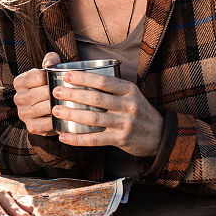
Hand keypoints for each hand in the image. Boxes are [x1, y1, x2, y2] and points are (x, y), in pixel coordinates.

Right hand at [12, 51, 62, 136]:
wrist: (49, 110)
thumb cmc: (50, 87)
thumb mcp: (49, 71)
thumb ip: (50, 61)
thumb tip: (50, 63)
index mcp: (20, 82)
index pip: (36, 76)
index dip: (50, 77)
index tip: (61, 78)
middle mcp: (19, 98)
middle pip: (41, 92)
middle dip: (57, 92)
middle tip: (70, 92)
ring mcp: (24, 113)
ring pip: (44, 108)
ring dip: (58, 105)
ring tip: (71, 103)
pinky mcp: (31, 126)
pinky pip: (45, 123)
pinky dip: (57, 120)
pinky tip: (65, 116)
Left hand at [49, 68, 163, 156]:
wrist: (160, 135)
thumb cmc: (139, 111)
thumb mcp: (132, 94)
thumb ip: (113, 88)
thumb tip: (82, 78)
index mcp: (129, 90)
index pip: (104, 81)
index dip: (84, 78)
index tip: (66, 76)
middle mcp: (128, 106)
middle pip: (96, 99)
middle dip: (73, 94)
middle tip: (55, 92)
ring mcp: (125, 124)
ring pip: (94, 119)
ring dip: (72, 114)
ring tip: (56, 110)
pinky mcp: (121, 140)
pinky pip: (95, 140)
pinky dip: (77, 139)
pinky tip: (63, 137)